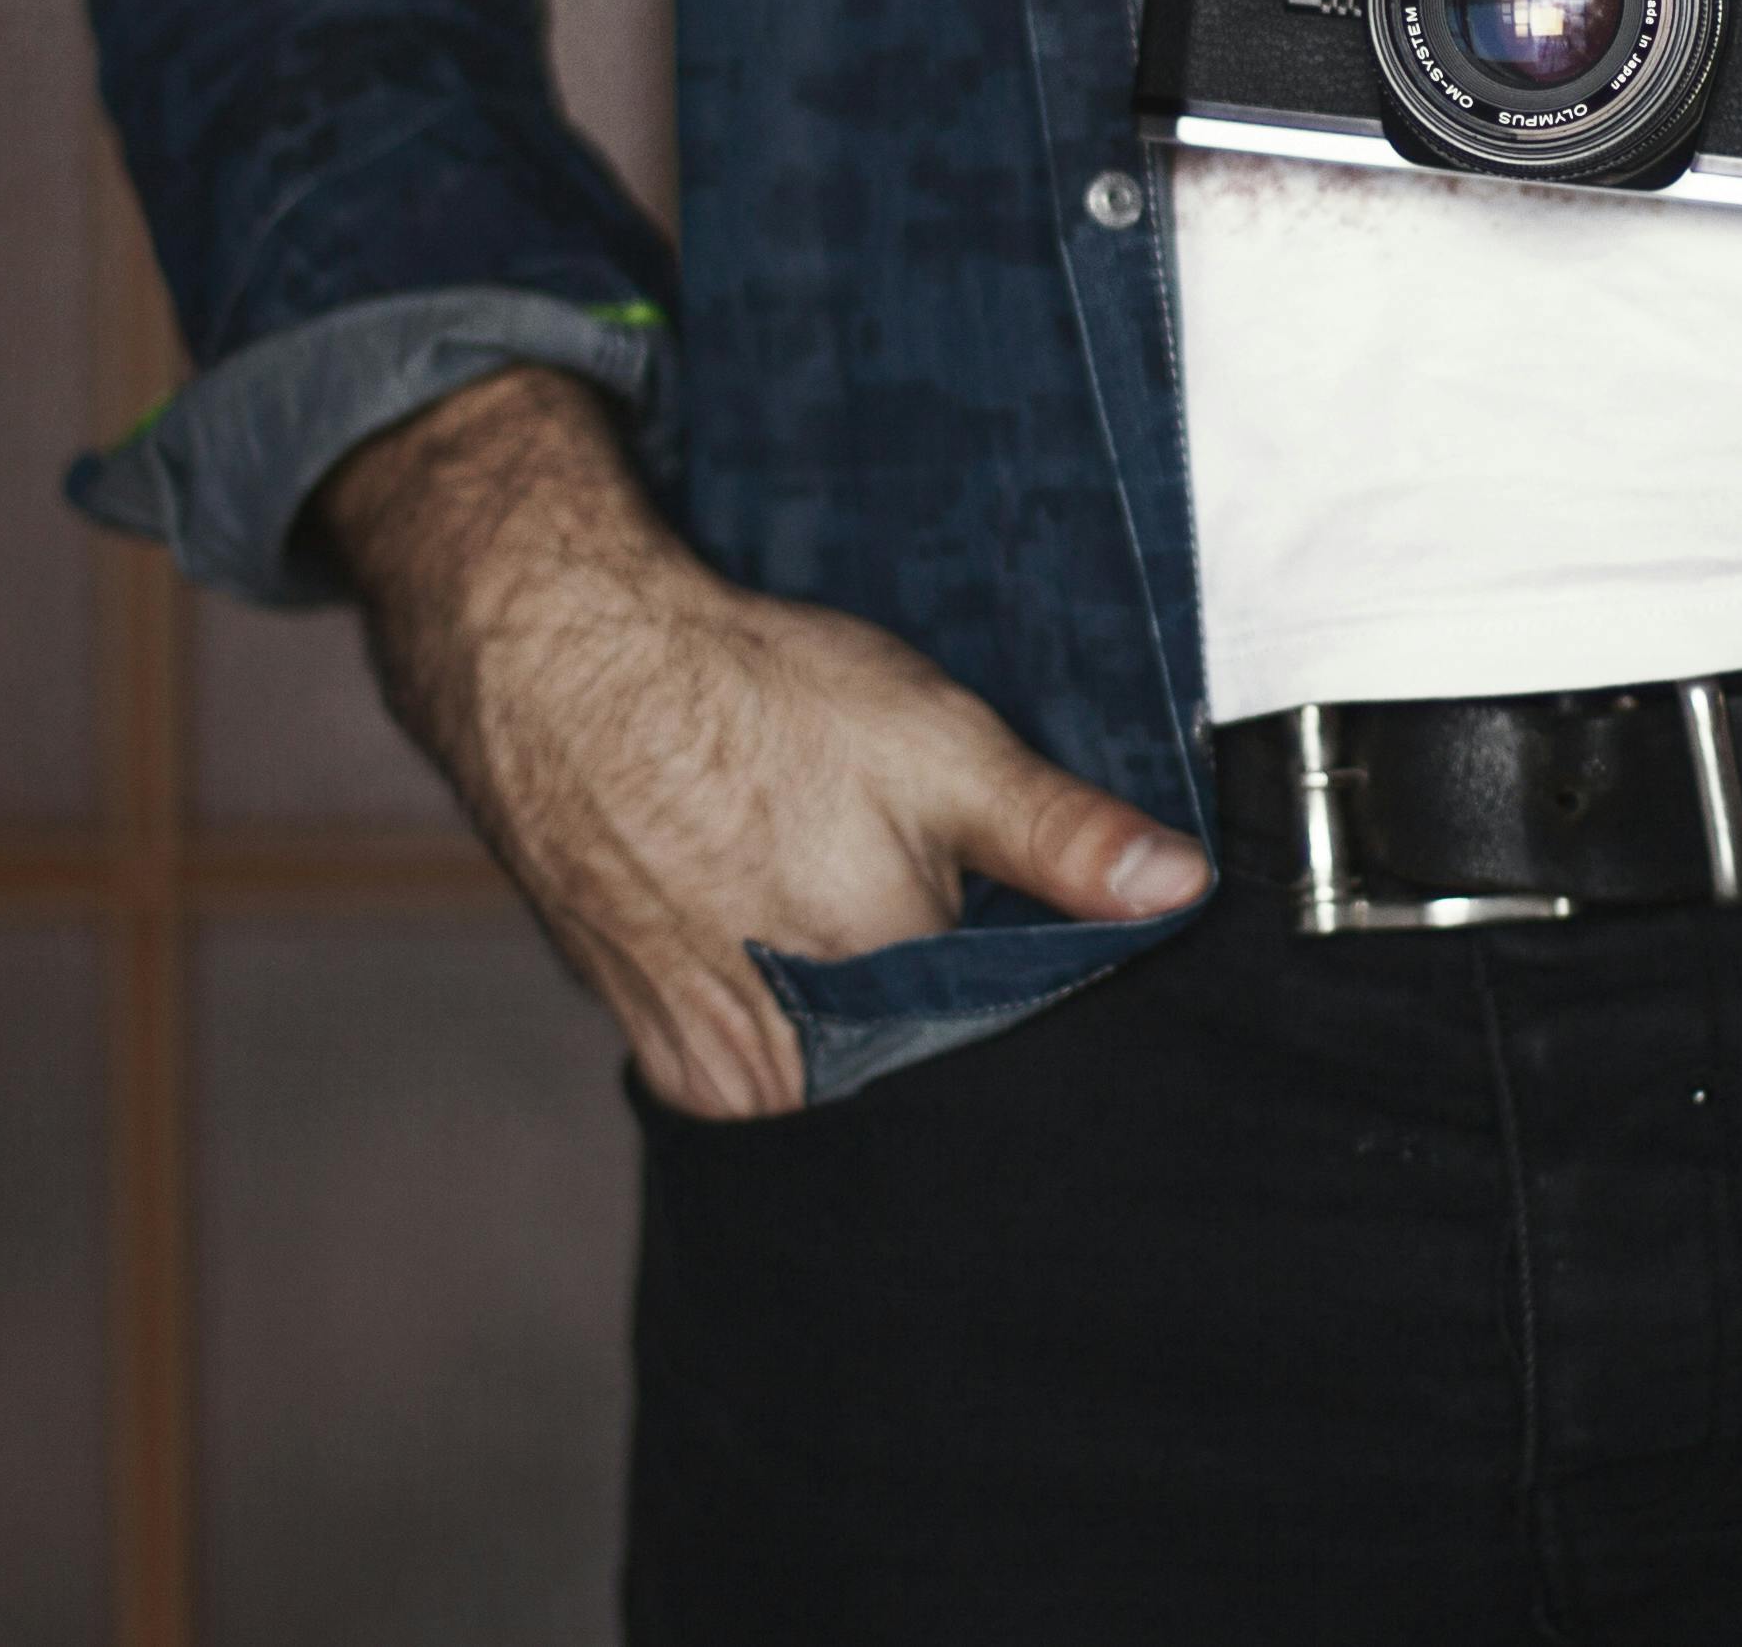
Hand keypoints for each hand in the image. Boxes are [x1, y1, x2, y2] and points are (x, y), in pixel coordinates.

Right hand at [320, 367, 1207, 1119]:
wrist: (563, 667)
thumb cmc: (748, 698)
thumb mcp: (940, 747)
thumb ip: (1064, 837)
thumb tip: (1178, 888)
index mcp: (876, 1014)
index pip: (1004, 1048)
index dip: (1028, 980)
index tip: (1021, 916)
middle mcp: (784, 1073)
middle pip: (918, 1067)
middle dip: (946, 995)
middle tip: (913, 880)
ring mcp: (708, 1068)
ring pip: (841, 1064)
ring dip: (864, 998)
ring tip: (830, 882)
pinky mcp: (658, 1045)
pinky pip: (766, 1052)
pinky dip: (792, 997)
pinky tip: (781, 912)